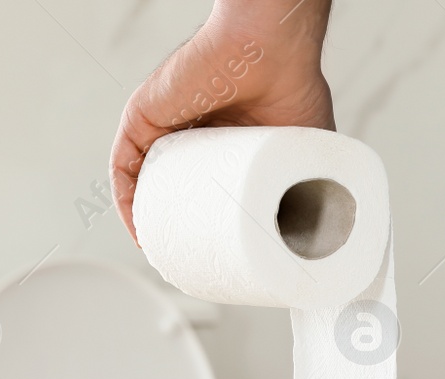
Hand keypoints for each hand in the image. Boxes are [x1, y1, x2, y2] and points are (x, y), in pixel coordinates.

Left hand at [110, 0, 333, 243]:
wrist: (273, 51)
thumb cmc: (294, 87)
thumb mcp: (304, 154)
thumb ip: (308, 185)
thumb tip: (321, 232)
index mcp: (224, 143)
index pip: (203, 190)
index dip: (205, 225)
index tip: (213, 255)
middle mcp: (190, 134)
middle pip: (171, 189)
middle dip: (174, 229)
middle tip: (185, 261)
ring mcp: (165, 126)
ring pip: (145, 182)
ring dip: (148, 220)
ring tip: (162, 252)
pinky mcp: (143, 117)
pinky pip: (123, 165)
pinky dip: (126, 200)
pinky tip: (137, 227)